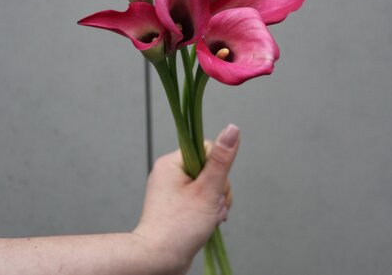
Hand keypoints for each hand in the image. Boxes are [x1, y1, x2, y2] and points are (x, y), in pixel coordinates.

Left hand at [133, 124, 239, 274]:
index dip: (217, 169)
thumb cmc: (178, 228)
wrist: (158, 260)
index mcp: (172, 162)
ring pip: (207, 185)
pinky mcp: (177, 203)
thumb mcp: (207, 191)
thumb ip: (221, 160)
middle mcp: (170, 172)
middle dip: (218, 190)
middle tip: (211, 207)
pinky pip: (200, 197)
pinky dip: (208, 209)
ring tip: (209, 217)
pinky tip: (208, 221)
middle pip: (209, 168)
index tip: (213, 188)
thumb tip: (232, 129)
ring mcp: (173, 188)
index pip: (206, 149)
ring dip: (215, 202)